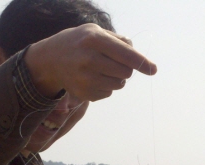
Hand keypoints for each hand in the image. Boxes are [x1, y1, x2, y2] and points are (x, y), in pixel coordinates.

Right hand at [25, 23, 156, 100]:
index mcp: (94, 39)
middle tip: (114, 62)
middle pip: (126, 72)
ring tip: (102, 69)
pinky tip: (93, 77)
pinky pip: (108, 93)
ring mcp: (85, 78)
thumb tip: (139, 58)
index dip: (142, 63)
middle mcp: (89, 59)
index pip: (126, 54)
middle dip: (126, 68)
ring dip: (117, 78)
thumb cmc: (80, 42)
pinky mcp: (84, 93)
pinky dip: (106, 86)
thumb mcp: (96, 31)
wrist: (51, 59)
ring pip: (119, 84)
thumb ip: (119, 41)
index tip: (153, 70)